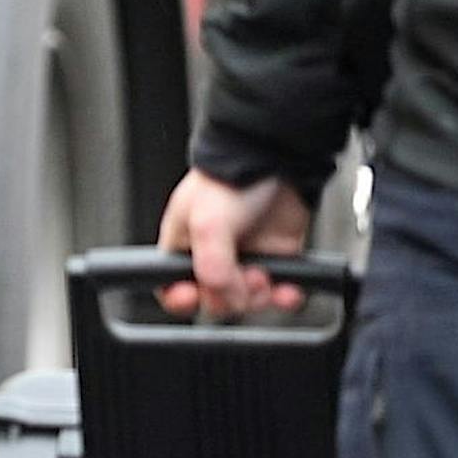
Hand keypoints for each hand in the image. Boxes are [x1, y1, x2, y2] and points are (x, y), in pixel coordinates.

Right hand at [156, 169, 311, 317]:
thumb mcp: (207, 225)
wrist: (276, 157)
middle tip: (240, 278)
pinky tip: (285, 291)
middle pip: (215, 300)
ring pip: (246, 299)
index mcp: (183, 248)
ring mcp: (245, 259)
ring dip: (257, 296)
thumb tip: (226, 295)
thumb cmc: (229, 179)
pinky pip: (279, 290)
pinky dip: (284, 296)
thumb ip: (211, 267)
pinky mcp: (274, 257)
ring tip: (263, 276)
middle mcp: (213, 257)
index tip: (194, 296)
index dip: (181, 300)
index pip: (172, 288)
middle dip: (229, 297)